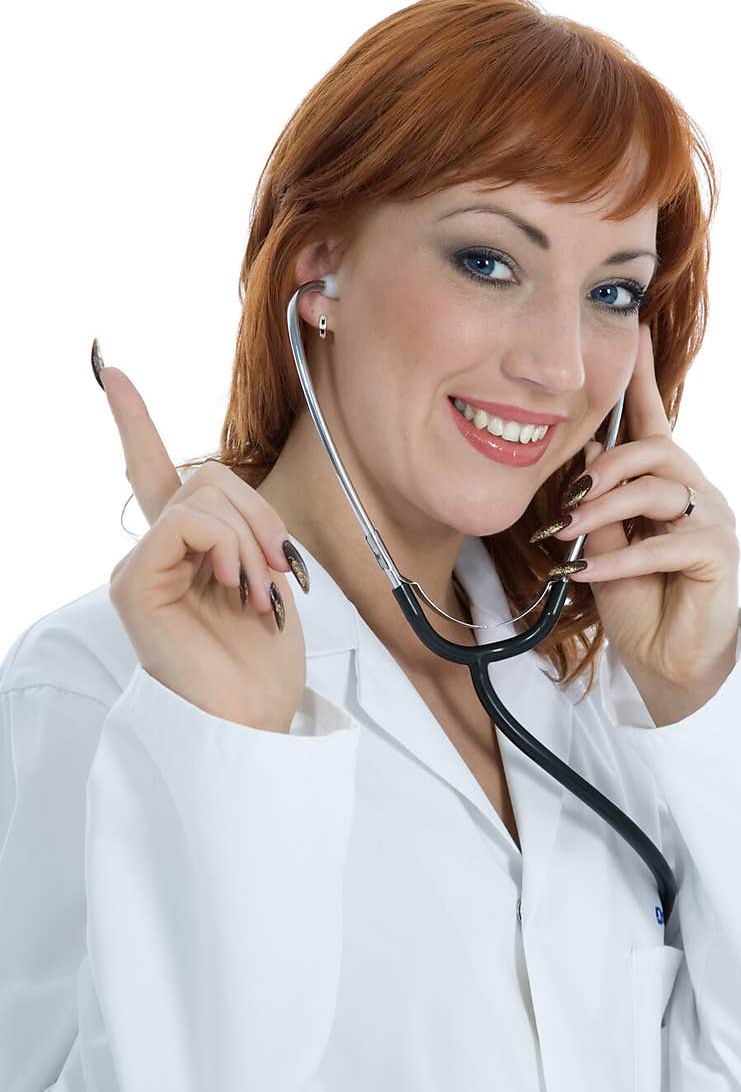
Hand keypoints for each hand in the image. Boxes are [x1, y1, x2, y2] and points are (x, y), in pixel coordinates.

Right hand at [99, 362, 309, 732]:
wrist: (254, 719)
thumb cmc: (263, 661)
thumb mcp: (264, 577)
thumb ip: (240, 530)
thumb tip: (227, 498)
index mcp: (182, 549)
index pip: (151, 471)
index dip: (133, 421)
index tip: (111, 372)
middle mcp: (153, 554)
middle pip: (205, 476)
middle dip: (259, 512)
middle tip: (278, 570)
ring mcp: (138, 569)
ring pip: (201, 494)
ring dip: (251, 536)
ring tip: (259, 590)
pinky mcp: (134, 586)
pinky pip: (185, 523)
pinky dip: (227, 546)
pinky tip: (237, 586)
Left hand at [546, 323, 739, 699]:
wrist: (665, 663)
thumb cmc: (636, 603)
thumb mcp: (600, 547)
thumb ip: (596, 503)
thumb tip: (583, 453)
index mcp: (667, 484)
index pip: (653, 423)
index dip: (642, 381)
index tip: (634, 332)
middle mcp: (696, 492)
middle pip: (653, 451)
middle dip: (603, 470)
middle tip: (565, 499)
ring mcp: (713, 520)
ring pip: (655, 491)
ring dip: (601, 511)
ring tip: (564, 536)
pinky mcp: (718, 553)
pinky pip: (661, 544)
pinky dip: (616, 559)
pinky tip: (583, 574)